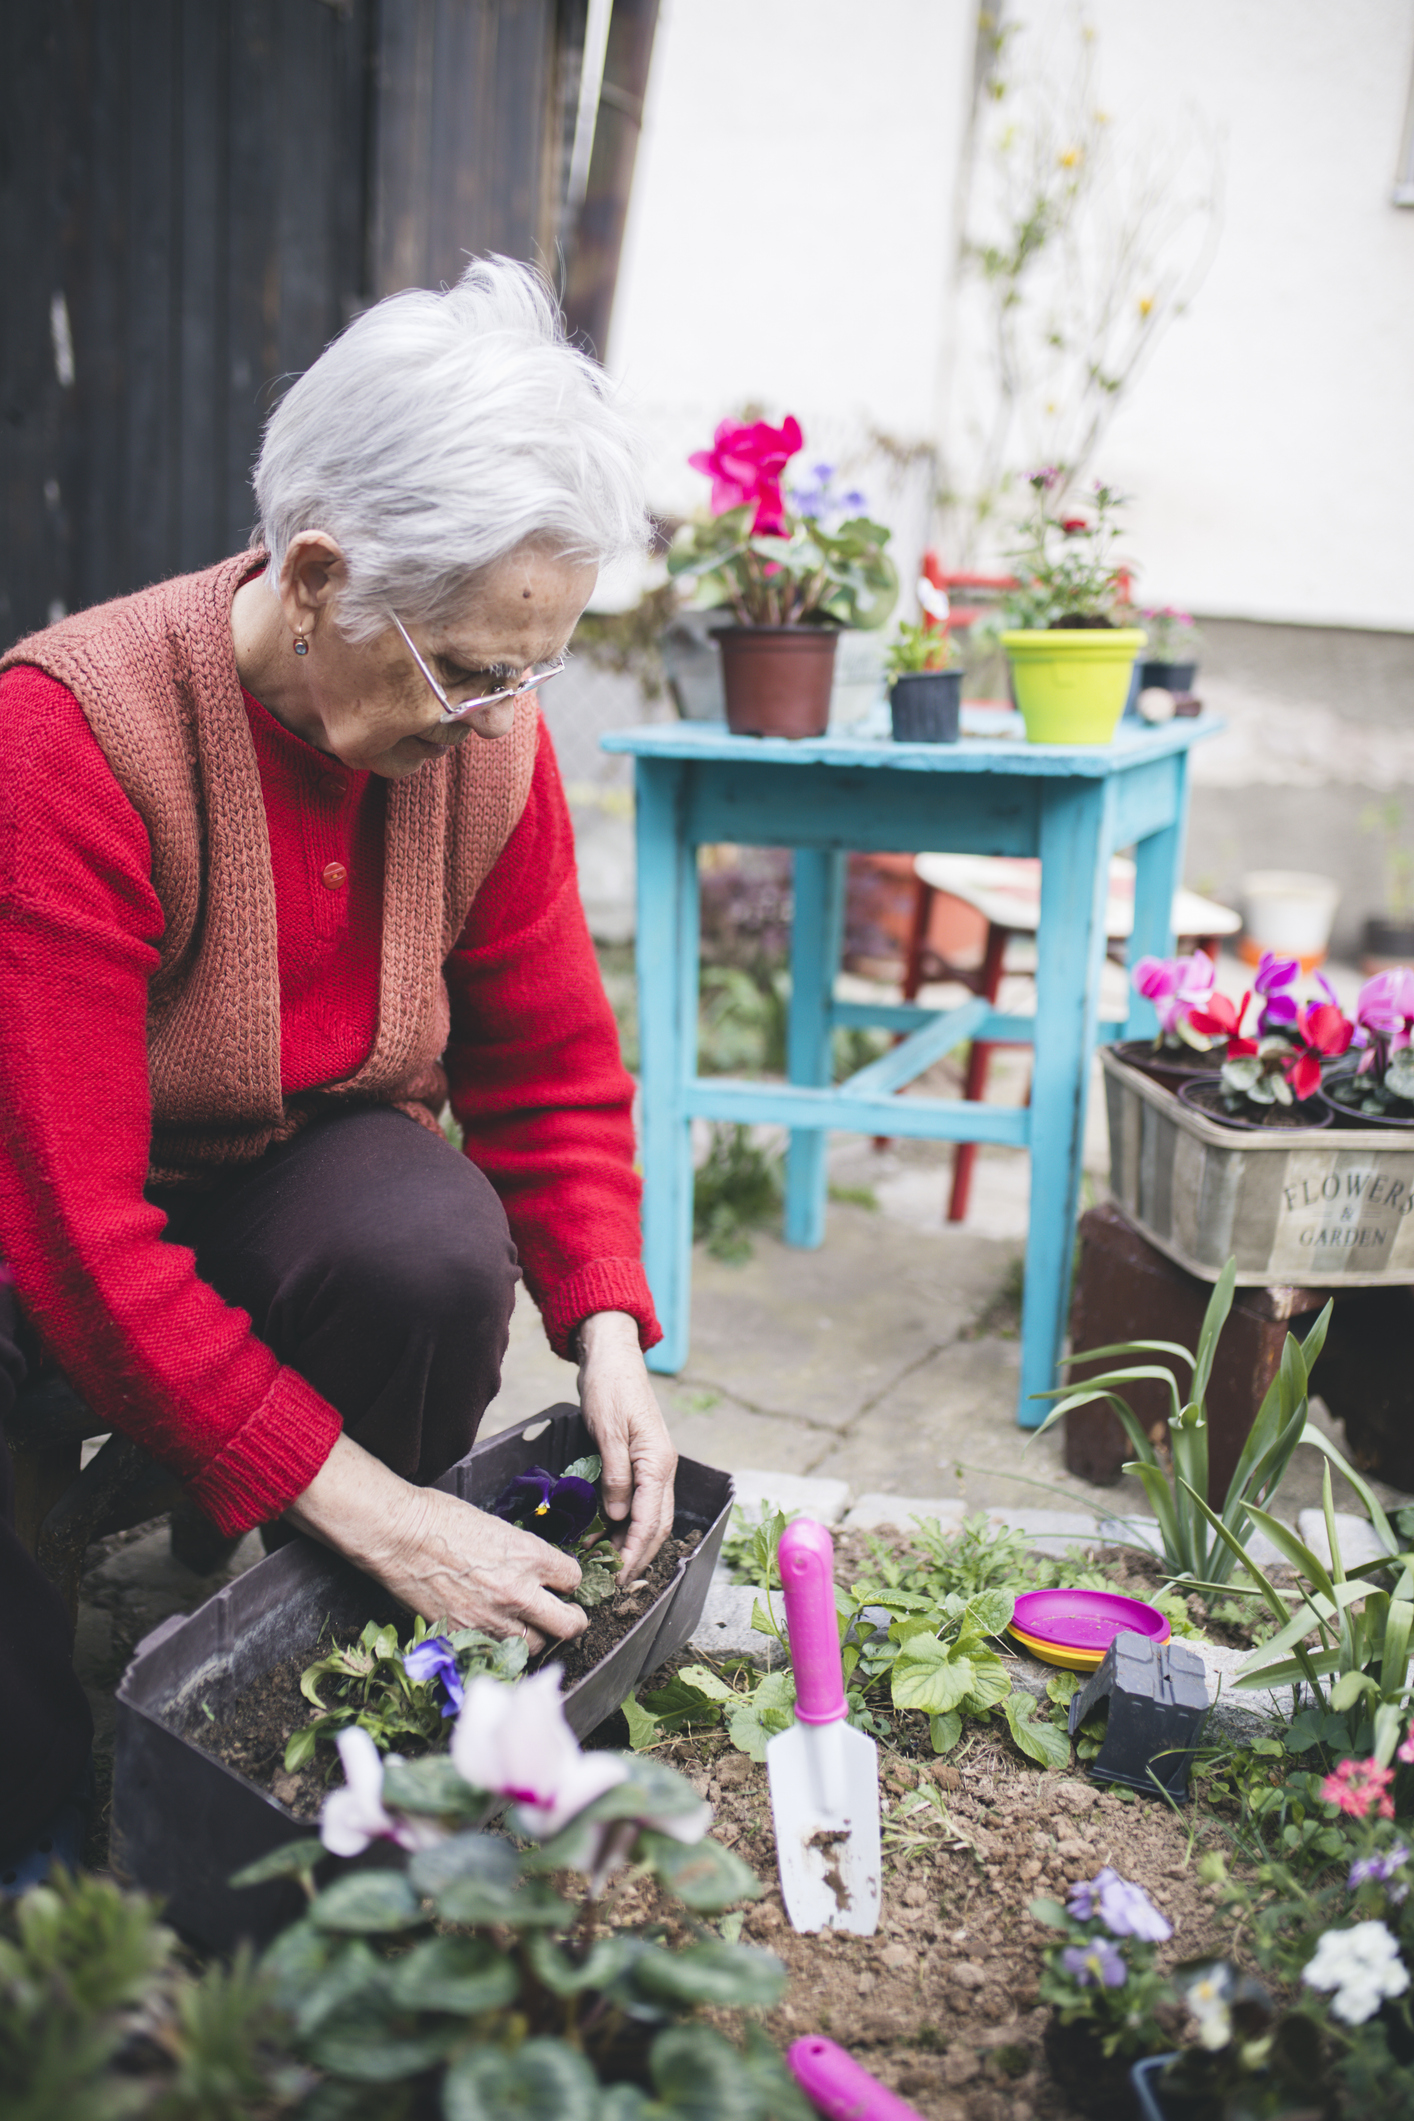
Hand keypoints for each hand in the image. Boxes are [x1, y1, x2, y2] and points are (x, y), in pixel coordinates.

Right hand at [286, 1434, 587, 1653]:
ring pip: (537, 1646)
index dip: (569, 1581)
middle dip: (572, 1621)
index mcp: (531, 1556)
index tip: (561, 1583)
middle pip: (570, 1624)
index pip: (574, 1579)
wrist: (399, 1536)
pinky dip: (501, 1647)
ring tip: (527, 1627)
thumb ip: (522, 1554)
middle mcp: (519, 1591)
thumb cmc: (441, 1520)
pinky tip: (495, 1634)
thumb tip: (536, 1571)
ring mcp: (493, 1618)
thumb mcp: (496, 1528)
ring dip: (536, 1636)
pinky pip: (498, 1653)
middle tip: (565, 1617)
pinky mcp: (466, 1635)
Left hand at [577, 1311, 677, 1581]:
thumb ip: (616, 1475)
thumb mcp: (608, 1431)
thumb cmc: (610, 1388)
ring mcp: (652, 1466)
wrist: (612, 1357)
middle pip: (657, 1526)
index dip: (634, 1553)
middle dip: (637, 1557)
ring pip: (651, 1517)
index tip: (617, 1577)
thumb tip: (620, 1517)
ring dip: (632, 1543)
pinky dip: (626, 1524)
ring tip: (605, 1563)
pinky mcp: (639, 1462)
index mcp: (658, 1462)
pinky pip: (639, 1503)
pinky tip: (605, 1534)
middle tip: (613, 1582)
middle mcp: (661, 1468)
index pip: (650, 1521)